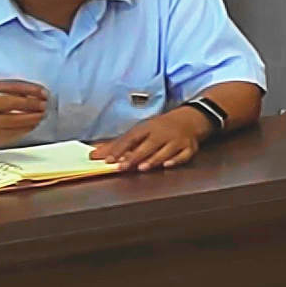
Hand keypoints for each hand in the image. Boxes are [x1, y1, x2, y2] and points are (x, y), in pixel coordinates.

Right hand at [0, 82, 48, 151]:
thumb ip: (8, 89)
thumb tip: (34, 91)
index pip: (11, 93)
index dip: (30, 92)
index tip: (43, 92)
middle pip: (15, 109)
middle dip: (34, 107)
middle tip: (46, 105)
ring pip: (17, 124)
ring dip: (34, 119)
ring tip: (43, 114)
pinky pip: (15, 134)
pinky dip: (27, 129)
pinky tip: (34, 124)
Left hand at [93, 104, 213, 170]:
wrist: (191, 118)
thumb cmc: (161, 127)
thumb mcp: (140, 131)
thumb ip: (117, 144)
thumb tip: (93, 154)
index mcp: (148, 127)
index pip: (131, 138)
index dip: (119, 149)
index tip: (107, 160)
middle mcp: (163, 133)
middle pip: (148, 145)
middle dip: (135, 156)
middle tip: (122, 167)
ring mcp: (178, 140)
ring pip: (165, 150)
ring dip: (154, 159)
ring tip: (142, 168)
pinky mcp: (190, 148)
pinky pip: (184, 154)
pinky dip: (176, 160)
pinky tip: (167, 165)